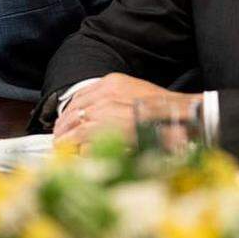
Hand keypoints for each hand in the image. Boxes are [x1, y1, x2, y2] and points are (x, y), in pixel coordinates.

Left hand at [53, 72, 200, 147]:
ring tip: (62, 148)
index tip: (66, 120)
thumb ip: (116, 101)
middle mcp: (103, 95)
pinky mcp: (103, 130)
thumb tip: (96, 115)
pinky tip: (76, 154)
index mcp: (112, 83)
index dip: (70, 110)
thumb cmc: (164, 111)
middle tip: (59, 138)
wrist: (179, 119)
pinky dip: (75, 148)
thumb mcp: (137, 94)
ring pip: (73, 126)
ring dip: (65, 139)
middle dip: (63, 126)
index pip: (80, 95)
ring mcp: (101, 112)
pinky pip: (81, 140)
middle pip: (72, 110)